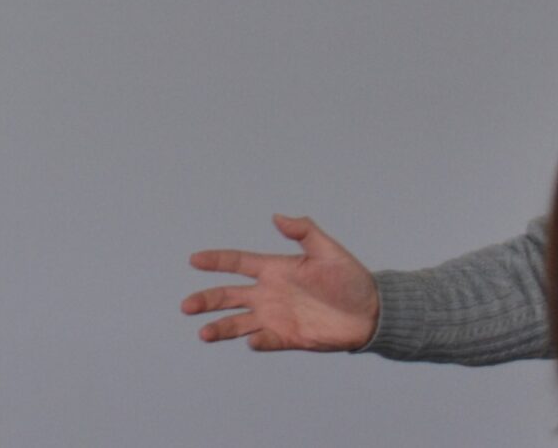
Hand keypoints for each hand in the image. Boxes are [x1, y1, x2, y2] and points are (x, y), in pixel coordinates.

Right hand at [182, 214, 381, 350]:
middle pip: (230, 297)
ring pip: (240, 323)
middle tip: (187, 306)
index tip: (194, 260)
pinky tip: (251, 341)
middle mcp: (269, 294)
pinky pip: (266, 341)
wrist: (370, 312)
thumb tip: (277, 217)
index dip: (217, 261)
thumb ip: (303, 231)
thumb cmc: (350, 279)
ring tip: (203, 333)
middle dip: (207, 300)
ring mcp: (277, 317)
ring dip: (222, 327)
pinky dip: (257, 342)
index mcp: (275, 269)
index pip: (238, 263)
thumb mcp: (327, 249)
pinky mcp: (288, 338)